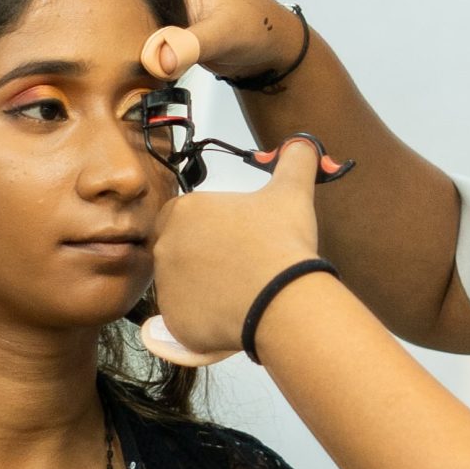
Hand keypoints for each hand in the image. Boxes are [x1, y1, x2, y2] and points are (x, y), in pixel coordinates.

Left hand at [145, 139, 325, 366]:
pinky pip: (186, 324)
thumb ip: (296, 160)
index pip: (181, 217)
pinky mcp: (175, 324)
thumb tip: (304, 144)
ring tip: (241, 293)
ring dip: (204, 291)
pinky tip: (233, 317)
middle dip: (204, 261)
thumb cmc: (283, 244)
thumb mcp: (292, 192)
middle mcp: (165, 247)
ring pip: (182, 289)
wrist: (284, 299)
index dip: (207, 229)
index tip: (232, 240)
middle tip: (240, 268)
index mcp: (184, 211)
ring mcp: (166, 288)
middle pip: (179, 253)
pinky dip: (204, 324)